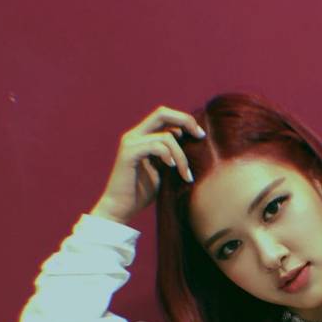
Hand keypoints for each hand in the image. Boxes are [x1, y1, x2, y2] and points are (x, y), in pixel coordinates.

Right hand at [91, 104, 205, 223]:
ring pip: (166, 136)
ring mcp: (130, 143)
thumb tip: (193, 142)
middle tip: (200, 136)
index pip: (165, 116)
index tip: (201, 135)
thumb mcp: (164, 169)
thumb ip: (172, 154)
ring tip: (186, 175)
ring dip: (181, 156)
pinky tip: (172, 168)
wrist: (120, 209)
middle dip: (185, 121)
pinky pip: (155, 146)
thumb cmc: (142, 193)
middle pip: (162, 113)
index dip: (185, 120)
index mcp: (143, 136)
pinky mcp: (128, 154)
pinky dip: (168, 156)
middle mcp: (135, 135)